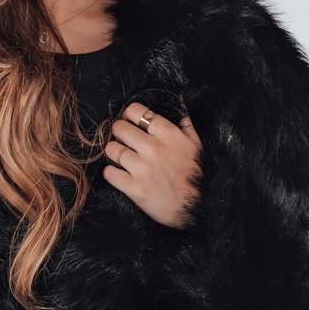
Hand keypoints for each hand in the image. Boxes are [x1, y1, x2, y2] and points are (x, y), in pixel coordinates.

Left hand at [102, 99, 203, 228]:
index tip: (130, 122)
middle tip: (123, 141)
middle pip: (119, 128)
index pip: (136, 111)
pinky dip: (111, 173)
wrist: (199, 207)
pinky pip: (109, 173)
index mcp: (168, 134)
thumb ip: (185, 123)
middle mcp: (154, 148)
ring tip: (120, 157)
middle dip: (118, 133)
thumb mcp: (196, 145)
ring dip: (113, 152)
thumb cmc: (198, 175)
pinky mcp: (135, 188)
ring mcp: (143, 168)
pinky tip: (119, 174)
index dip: (128, 115)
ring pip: (111, 149)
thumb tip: (180, 102)